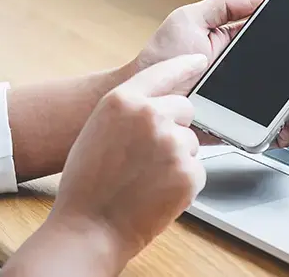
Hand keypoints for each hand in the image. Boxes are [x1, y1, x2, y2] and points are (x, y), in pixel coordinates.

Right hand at [48, 54, 209, 264]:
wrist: (89, 228)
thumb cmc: (88, 185)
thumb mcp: (98, 131)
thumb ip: (128, 112)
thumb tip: (158, 104)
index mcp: (122, 101)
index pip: (162, 71)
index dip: (183, 65)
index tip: (200, 61)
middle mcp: (150, 116)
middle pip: (185, 108)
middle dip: (175, 127)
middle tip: (148, 156)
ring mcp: (172, 143)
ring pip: (191, 141)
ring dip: (177, 158)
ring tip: (146, 178)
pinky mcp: (189, 171)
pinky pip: (197, 169)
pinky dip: (183, 182)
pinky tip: (156, 192)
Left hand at [134, 0, 288, 146]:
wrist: (143, 98)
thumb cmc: (160, 58)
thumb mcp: (190, 19)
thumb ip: (225, 5)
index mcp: (243, 49)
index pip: (284, 48)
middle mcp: (250, 78)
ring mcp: (247, 105)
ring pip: (288, 107)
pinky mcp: (239, 129)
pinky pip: (268, 133)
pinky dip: (283, 133)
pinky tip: (287, 126)